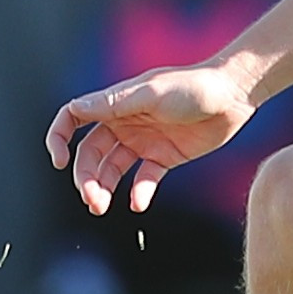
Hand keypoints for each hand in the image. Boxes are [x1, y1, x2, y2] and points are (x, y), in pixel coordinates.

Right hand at [44, 61, 258, 214]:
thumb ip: (116, 103)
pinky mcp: (164, 158)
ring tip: (102, 207)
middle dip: (85, 177)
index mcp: (116, 105)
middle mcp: (124, 124)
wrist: (234, 95)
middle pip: (90, 153)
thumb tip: (76, 107)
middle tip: (91, 200)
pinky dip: (138, 192)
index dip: (59, 137)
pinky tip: (138, 203)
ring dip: (103, 188)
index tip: (58, 161)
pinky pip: (144, 180)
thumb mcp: (152, 93)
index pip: (73, 118)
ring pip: (112, 170)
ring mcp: (143, 142)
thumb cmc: (194, 86)